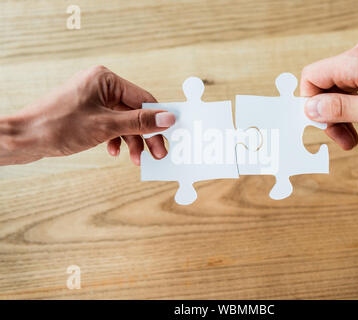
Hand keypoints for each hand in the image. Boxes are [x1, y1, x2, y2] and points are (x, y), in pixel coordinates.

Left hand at [0, 66, 174, 164]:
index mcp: (106, 79)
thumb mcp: (106, 126)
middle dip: (145, 135)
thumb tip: (168, 118)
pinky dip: (115, 139)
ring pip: (123, 120)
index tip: (169, 137)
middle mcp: (101, 86)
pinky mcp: (87, 112)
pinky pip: (110, 124)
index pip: (143, 98)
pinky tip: (114, 151)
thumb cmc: (58, 126)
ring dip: (131, 141)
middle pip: (135, 111)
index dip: (158, 120)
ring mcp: (93, 99)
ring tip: (135, 160)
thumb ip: (140, 122)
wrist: (23, 138)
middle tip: (157, 154)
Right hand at [301, 41, 357, 149]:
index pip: (311, 76)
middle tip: (342, 139)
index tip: (323, 124)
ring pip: (337, 88)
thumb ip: (340, 109)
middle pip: (323, 84)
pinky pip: (352, 86)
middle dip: (328, 114)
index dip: (310, 103)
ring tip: (353, 136)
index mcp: (356, 62)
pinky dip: (352, 106)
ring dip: (341, 113)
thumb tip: (310, 108)